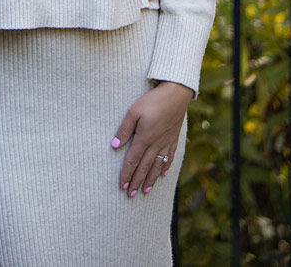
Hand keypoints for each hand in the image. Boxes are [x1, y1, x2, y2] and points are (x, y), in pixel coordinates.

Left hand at [111, 81, 191, 196]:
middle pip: (144, 168)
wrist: (176, 95)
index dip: (127, 174)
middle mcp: (155, 145)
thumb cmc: (152, 101)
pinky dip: (164, 168)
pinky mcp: (173, 139)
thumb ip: (124, 129)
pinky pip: (169, 158)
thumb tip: (114, 146)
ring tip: (145, 191)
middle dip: (137, 182)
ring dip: (150, 179)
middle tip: (131, 195)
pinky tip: (162, 174)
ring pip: (157, 166)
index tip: (122, 186)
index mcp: (144, 139)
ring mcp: (166, 143)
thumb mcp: (134, 111)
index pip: (133, 161)